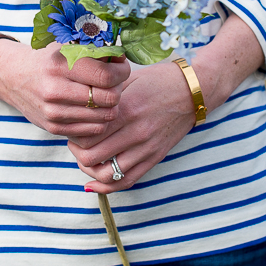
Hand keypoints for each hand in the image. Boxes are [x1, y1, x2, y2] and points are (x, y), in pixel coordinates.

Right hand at [0, 26, 129, 138]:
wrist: (12, 77)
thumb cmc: (46, 58)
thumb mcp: (66, 45)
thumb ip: (94, 50)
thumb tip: (121, 57)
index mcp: (60, 65)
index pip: (107, 76)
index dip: (122, 72)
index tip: (121, 67)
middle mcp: (55, 90)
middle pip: (109, 98)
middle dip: (118, 88)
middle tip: (114, 82)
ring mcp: (54, 112)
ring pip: (104, 117)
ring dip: (110, 105)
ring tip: (103, 93)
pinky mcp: (54, 128)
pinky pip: (93, 130)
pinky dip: (99, 119)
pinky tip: (93, 107)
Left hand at [67, 13, 265, 191]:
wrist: (193, 91)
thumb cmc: (159, 80)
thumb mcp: (129, 79)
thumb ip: (105, 93)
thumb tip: (79, 101)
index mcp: (126, 110)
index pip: (87, 133)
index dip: (73, 133)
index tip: (72, 126)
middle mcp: (136, 132)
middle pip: (92, 156)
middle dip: (77, 152)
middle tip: (76, 143)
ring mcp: (146, 148)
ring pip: (107, 174)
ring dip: (90, 170)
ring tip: (86, 160)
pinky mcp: (155, 157)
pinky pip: (127, 181)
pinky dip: (107, 186)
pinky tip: (94, 182)